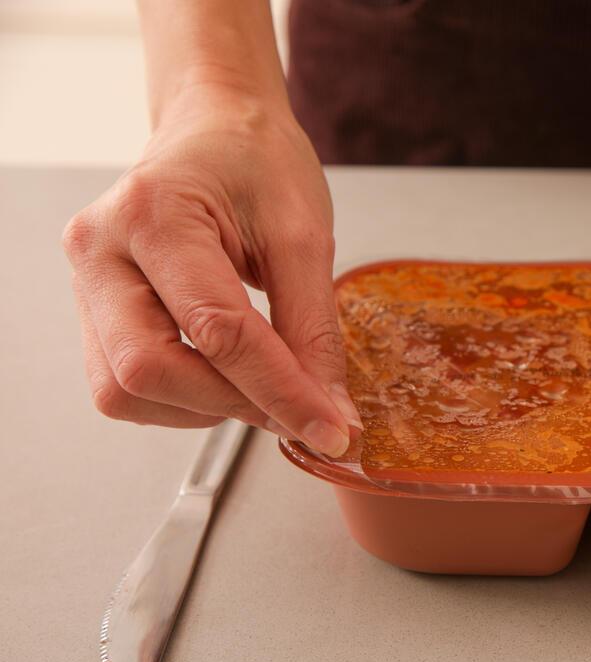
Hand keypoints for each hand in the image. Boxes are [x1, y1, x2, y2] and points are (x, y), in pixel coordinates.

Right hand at [62, 86, 359, 454]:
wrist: (217, 129)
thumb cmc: (256, 163)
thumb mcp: (305, 238)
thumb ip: (316, 332)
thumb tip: (332, 414)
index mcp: (154, 213)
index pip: (216, 330)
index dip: (279, 391)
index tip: (330, 430)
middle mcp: (101, 249)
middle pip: (148, 370)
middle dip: (234, 404)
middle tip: (301, 410)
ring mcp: (87, 283)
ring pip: (127, 391)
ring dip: (206, 408)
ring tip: (264, 382)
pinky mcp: (95, 312)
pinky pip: (126, 387)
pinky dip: (184, 399)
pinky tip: (228, 374)